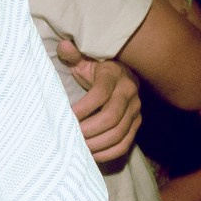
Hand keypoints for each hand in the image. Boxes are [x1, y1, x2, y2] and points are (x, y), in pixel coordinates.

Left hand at [59, 38, 140, 165]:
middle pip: (111, 117)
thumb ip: (73, 55)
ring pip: (119, 133)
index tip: (67, 117)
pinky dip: (108, 153)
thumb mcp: (84, 60)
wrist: (119, 75)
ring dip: (97, 144)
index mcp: (114, 74)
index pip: (100, 94)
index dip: (83, 108)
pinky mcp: (137, 123)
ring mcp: (135, 109)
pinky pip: (126, 144)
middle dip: (88, 130)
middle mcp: (129, 91)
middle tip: (71, 136)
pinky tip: (92, 155)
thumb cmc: (95, 69)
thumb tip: (64, 45)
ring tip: (78, 147)